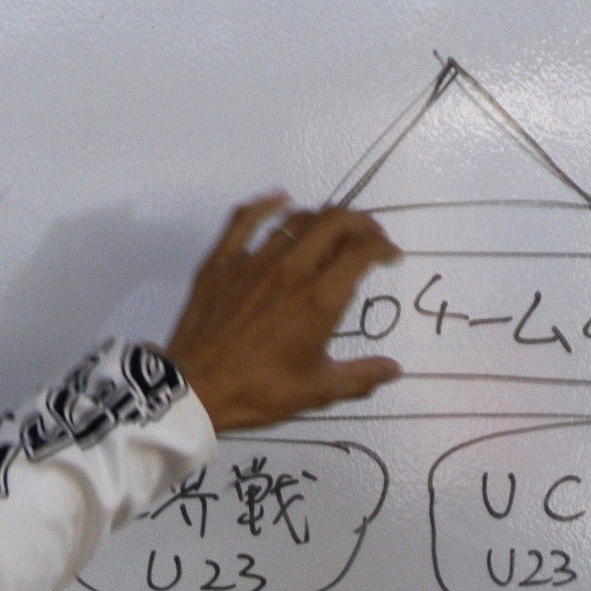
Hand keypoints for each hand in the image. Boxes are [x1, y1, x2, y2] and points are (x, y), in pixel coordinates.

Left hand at [161, 194, 402, 432]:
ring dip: (323, 220)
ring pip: (297, 219)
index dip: (383, 247)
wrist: (196, 389)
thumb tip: (395, 369)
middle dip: (361, 222)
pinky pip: (245, 218)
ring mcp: (254, 260)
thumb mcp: (318, 390)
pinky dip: (267, 204)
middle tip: (369, 236)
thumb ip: (361, 376)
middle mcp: (291, 269)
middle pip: (335, 222)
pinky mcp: (222, 260)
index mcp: (319, 299)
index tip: (391, 256)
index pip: (362, 251)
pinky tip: (280, 198)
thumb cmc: (260, 391)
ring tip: (332, 232)